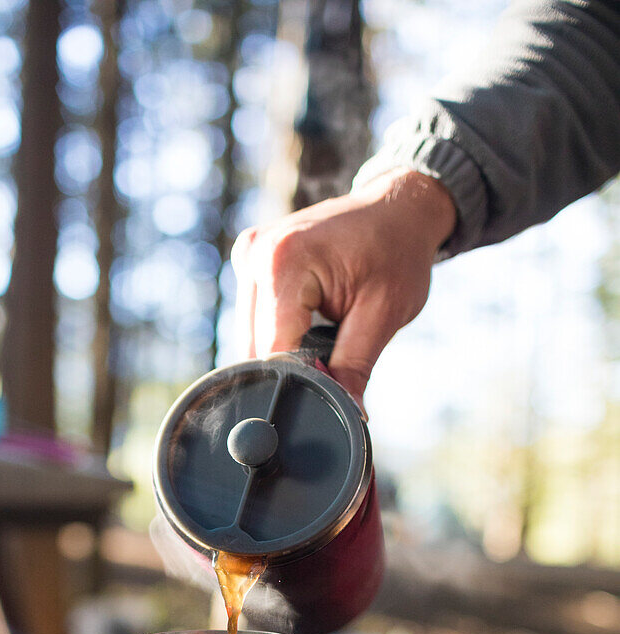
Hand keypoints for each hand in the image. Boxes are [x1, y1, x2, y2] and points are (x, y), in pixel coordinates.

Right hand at [231, 169, 455, 405]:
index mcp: (285, 263)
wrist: (397, 206)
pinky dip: (280, 333)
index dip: (299, 381)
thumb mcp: (383, 314)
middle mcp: (256, 255)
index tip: (328, 395)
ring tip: (326, 337)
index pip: (274, 350)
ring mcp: (248, 255)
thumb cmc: (397, 252)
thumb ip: (355, 367)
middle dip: (292, 369)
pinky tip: (309, 324)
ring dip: (284, 351)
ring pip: (251, 337)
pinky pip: (254, 317)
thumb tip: (348, 414)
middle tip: (334, 371)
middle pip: (256, 347)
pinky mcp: (250, 260)